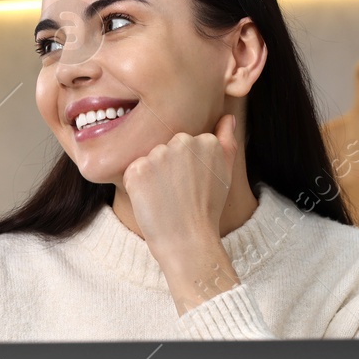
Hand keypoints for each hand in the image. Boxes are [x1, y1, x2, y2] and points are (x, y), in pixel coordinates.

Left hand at [123, 113, 241, 313]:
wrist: (188, 240)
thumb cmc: (206, 209)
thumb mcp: (225, 172)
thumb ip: (227, 141)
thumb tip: (227, 118)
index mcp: (205, 140)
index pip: (184, 143)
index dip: (184, 166)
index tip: (191, 184)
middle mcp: (182, 142)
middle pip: (164, 147)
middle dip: (167, 167)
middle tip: (177, 192)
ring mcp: (158, 154)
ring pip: (147, 158)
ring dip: (151, 176)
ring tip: (165, 197)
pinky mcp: (137, 169)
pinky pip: (132, 171)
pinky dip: (137, 186)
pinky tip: (151, 200)